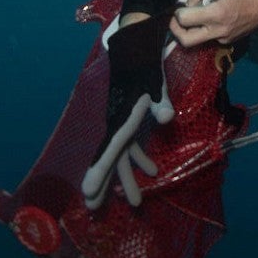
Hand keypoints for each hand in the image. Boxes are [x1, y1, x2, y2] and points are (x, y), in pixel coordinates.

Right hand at [80, 10, 175, 208]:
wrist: (136, 47)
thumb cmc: (145, 65)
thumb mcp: (155, 82)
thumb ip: (161, 102)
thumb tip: (167, 119)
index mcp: (120, 120)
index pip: (108, 152)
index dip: (99, 175)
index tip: (89, 194)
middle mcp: (116, 125)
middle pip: (108, 160)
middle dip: (103, 185)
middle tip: (95, 209)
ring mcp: (121, 123)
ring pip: (120, 156)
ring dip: (127, 178)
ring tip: (134, 203)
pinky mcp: (129, 119)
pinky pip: (131, 145)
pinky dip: (140, 159)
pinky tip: (154, 170)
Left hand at [170, 0, 257, 47]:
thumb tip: (188, 3)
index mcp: (217, 13)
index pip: (185, 20)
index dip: (178, 13)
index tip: (182, 7)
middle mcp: (218, 31)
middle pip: (186, 41)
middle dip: (176, 30)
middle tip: (177, 19)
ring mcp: (224, 39)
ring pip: (198, 39)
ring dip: (193, 28)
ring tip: (202, 13)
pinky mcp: (228, 41)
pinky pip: (209, 37)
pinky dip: (206, 28)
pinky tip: (215, 16)